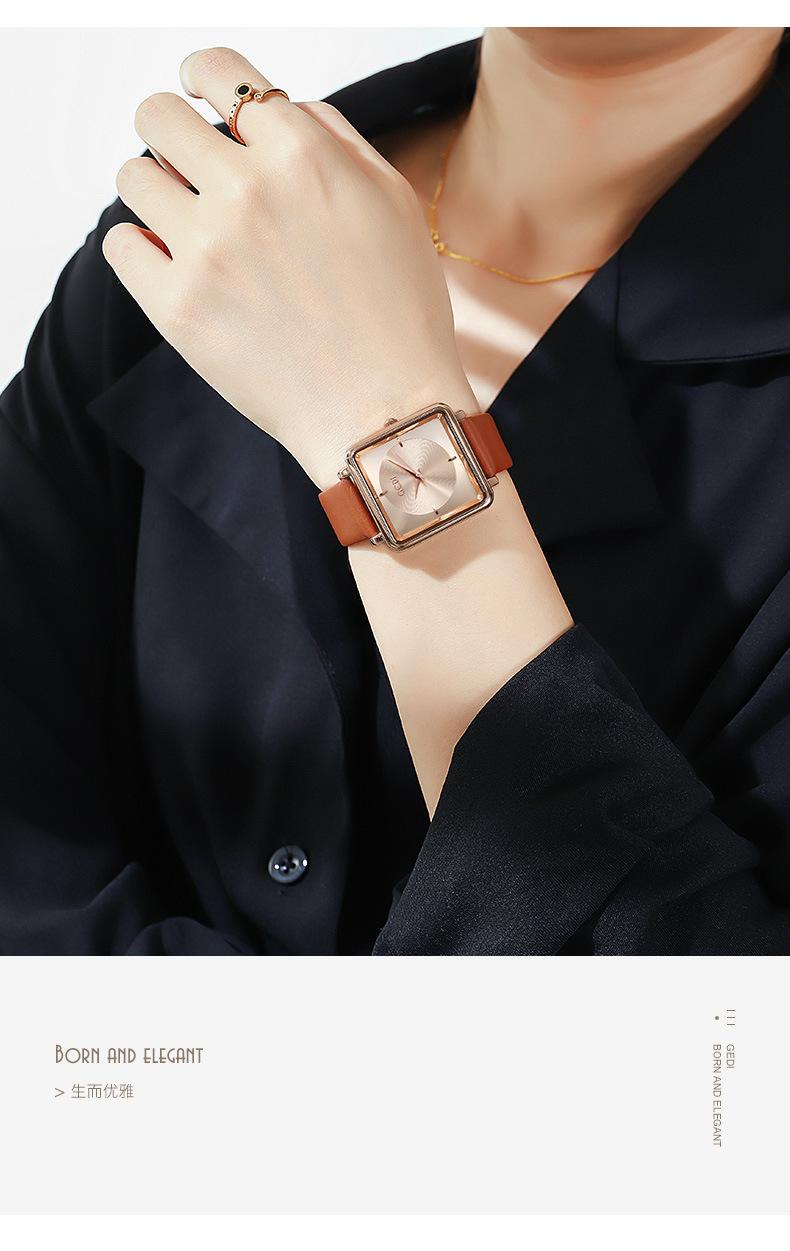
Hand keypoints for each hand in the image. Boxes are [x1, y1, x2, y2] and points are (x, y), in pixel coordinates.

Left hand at [103, 47, 476, 486]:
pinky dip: (140, 249)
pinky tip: (172, 267)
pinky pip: (120, 245)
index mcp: (302, 154)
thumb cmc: (399, 318)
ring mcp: (206, 249)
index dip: (203, 79)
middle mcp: (247, 190)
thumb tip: (278, 111)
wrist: (385, 412)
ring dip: (155, 192)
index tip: (199, 95)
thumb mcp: (392, 203)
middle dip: (171, 134)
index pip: (219, 72)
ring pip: (133, 177)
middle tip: (188, 167)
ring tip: (186, 225)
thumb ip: (334, 139)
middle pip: (159, 117)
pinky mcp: (176, 306)